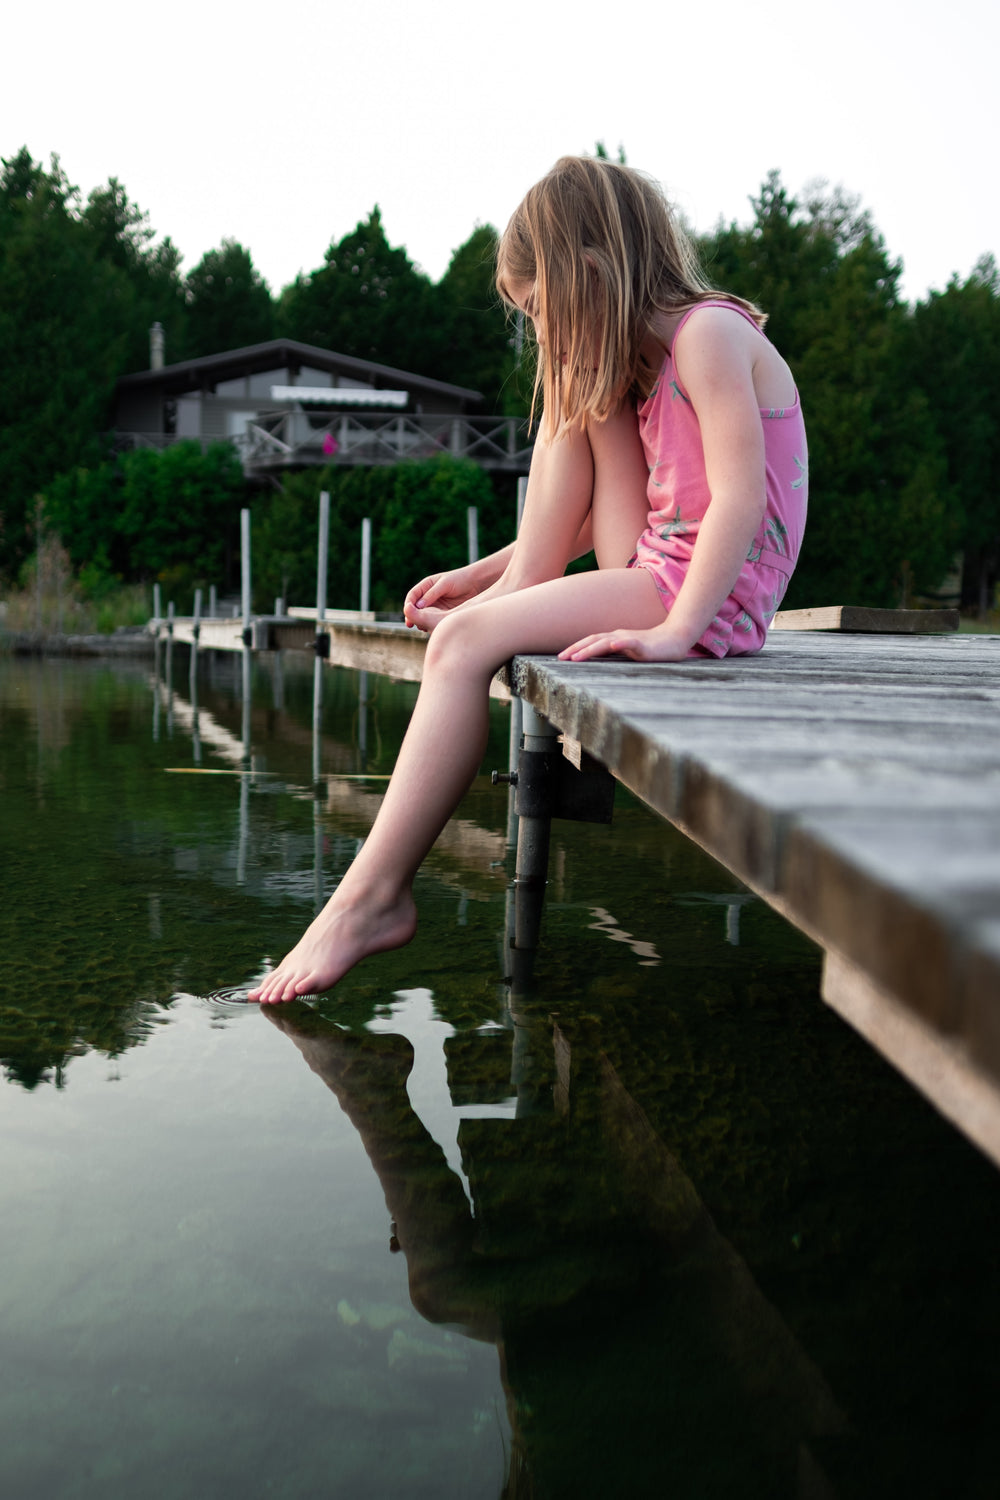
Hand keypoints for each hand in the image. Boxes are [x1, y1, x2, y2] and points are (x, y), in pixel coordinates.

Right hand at [403, 564, 482, 631]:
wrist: (476, 584)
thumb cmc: (460, 580)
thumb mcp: (445, 584)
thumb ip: (432, 594)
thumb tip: (418, 606)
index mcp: (426, 585)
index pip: (412, 596)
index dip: (408, 604)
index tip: (407, 612)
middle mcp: (429, 596)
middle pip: (416, 608)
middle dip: (412, 616)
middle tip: (410, 624)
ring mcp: (436, 605)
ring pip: (424, 615)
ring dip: (421, 621)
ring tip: (421, 627)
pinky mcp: (443, 613)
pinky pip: (434, 620)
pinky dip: (431, 624)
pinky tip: (431, 628)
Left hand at [558, 627, 691, 662]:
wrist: (674, 640)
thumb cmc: (651, 648)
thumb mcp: (628, 652)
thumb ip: (614, 654)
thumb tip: (598, 660)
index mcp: (614, 639)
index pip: (591, 642)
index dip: (575, 648)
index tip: (561, 657)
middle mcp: (618, 636)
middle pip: (593, 640)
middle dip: (575, 648)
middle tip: (560, 658)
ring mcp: (630, 639)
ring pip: (606, 642)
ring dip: (589, 649)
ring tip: (576, 657)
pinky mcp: (642, 644)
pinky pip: (630, 642)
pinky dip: (620, 643)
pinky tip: (613, 645)